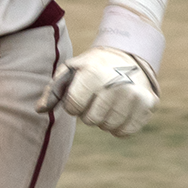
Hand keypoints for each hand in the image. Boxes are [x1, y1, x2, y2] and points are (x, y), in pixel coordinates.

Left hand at [36, 46, 157, 136]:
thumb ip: (53, 90)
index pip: (73, 108)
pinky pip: (124, 132)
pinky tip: (120, 109)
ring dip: (103, 119)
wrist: (128, 55)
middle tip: (96, 95)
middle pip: (90, 120)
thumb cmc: (93, 66)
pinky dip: (119, 126)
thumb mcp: (70, 70)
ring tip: (108, 101)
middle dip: (88, 112)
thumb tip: (39, 110)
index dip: (73, 104)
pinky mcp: (149, 105)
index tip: (80, 92)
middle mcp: (117, 84)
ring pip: (107, 127)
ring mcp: (135, 95)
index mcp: (94, 73)